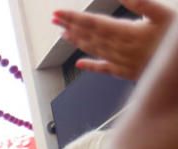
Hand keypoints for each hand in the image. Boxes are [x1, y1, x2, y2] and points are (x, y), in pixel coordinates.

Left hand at [53, 0, 174, 79]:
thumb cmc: (177, 39)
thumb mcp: (164, 14)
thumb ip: (141, 3)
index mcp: (128, 33)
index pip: (93, 23)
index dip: (74, 18)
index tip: (58, 13)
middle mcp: (121, 49)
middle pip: (90, 36)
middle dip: (70, 26)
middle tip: (54, 20)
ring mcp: (123, 61)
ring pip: (95, 50)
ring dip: (77, 41)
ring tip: (63, 34)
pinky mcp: (129, 71)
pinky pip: (105, 69)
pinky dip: (91, 65)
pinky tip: (80, 63)